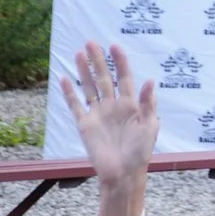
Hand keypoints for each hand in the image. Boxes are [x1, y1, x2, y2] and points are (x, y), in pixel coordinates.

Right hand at [64, 42, 155, 215]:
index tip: (115, 45)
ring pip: (89, 87)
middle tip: (91, 42)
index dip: (120, 62)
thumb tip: (150, 80)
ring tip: (78, 53)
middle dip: (99, 60)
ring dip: (84, 71)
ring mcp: (98, 113)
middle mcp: (114, 105)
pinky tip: (64, 78)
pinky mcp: (85, 124)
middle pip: (104, 78)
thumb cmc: (141, 151)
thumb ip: (148, 103)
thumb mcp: (150, 126)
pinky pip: (76, 105)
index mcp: (132, 104)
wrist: (124, 172)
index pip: (125, 77)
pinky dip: (70, 92)